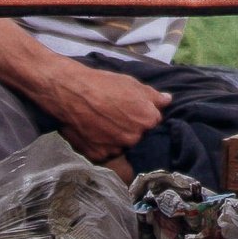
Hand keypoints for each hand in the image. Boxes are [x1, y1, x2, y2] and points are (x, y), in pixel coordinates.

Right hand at [33, 62, 170, 163]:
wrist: (70, 91)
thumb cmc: (101, 83)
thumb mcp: (131, 83)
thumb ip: (153, 95)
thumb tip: (168, 101)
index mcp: (147, 120)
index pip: (152, 121)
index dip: (140, 113)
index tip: (128, 108)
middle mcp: (134, 138)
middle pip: (136, 136)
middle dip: (129, 127)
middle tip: (113, 114)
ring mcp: (116, 148)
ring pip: (120, 145)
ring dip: (115, 137)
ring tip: (101, 121)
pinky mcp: (98, 155)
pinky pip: (104, 152)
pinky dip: (100, 144)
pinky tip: (92, 130)